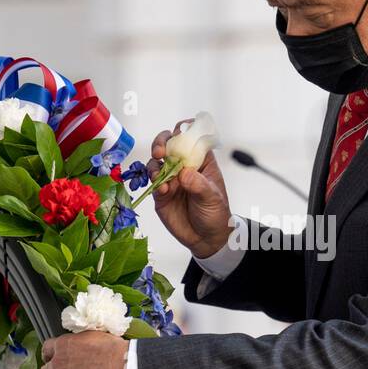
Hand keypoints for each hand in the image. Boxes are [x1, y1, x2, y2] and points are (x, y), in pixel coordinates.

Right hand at [148, 126, 231, 258]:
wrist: (206, 239)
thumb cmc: (215, 213)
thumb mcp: (212, 198)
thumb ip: (199, 185)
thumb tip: (183, 173)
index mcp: (201, 160)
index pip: (192, 137)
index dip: (185, 129)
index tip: (179, 131)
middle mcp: (183, 165)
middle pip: (169, 143)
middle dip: (161, 142)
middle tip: (160, 152)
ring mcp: (170, 178)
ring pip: (156, 161)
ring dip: (154, 163)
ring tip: (159, 176)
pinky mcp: (160, 193)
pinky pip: (152, 181)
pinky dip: (154, 182)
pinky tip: (163, 190)